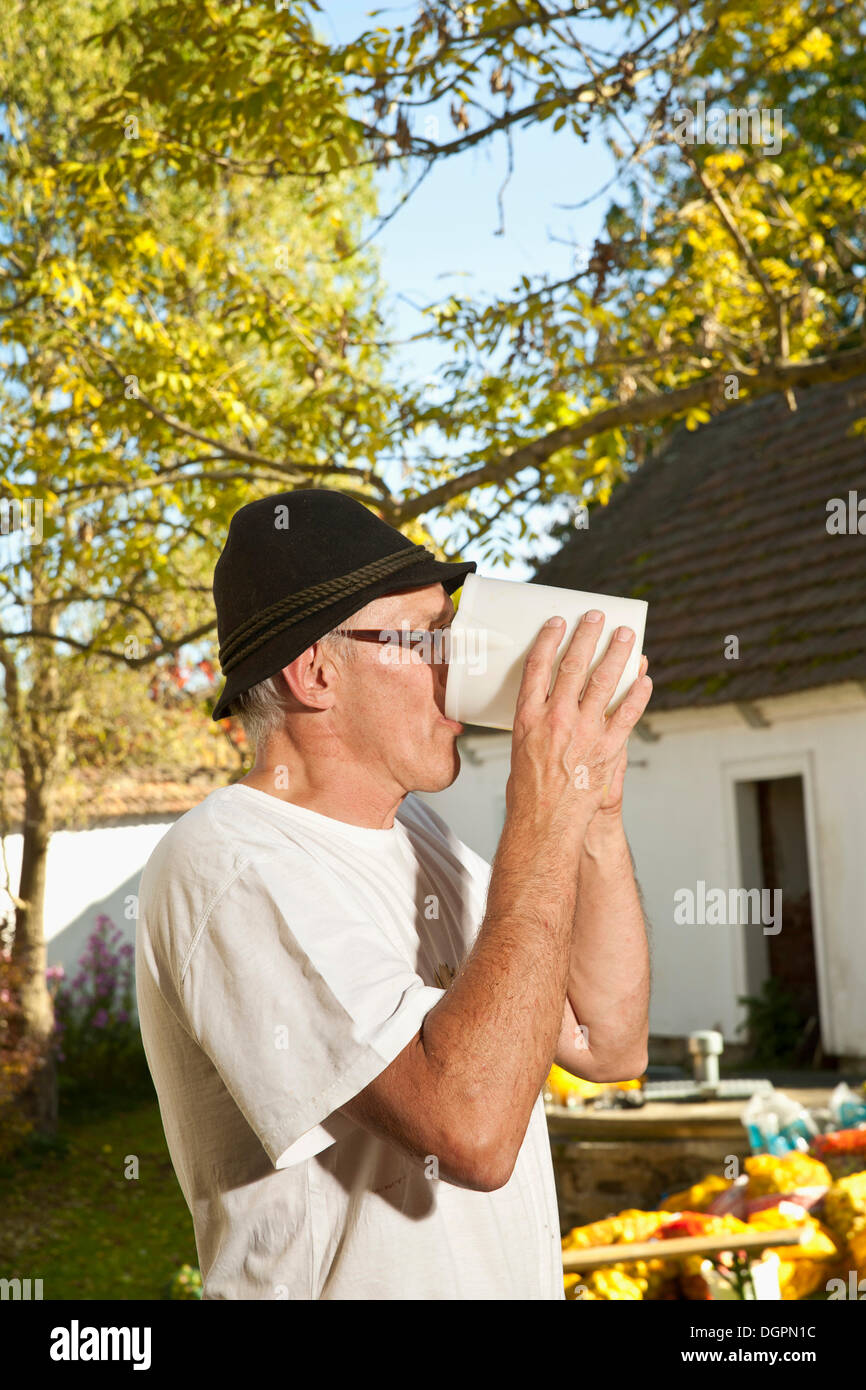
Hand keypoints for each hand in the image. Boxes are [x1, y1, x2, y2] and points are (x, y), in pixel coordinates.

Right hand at [505, 612, 652, 853]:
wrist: (544, 825)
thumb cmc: (527, 792)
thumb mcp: (519, 748)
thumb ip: (536, 723)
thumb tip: (549, 704)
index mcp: (528, 717)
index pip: (538, 666)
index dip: (548, 639)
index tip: (558, 622)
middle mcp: (556, 719)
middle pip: (573, 665)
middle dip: (588, 636)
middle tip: (597, 617)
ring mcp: (584, 733)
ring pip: (604, 682)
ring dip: (618, 654)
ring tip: (627, 636)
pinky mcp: (608, 749)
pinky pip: (628, 715)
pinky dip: (639, 694)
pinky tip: (645, 678)